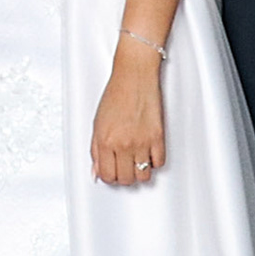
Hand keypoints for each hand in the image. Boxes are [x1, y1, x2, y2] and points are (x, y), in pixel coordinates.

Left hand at [91, 50, 165, 184]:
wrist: (134, 76)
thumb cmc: (116, 94)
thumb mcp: (97, 122)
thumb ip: (95, 149)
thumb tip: (96, 171)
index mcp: (105, 140)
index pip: (106, 175)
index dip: (108, 177)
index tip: (111, 171)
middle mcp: (123, 144)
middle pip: (125, 179)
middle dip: (123, 176)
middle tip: (123, 166)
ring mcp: (141, 142)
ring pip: (143, 176)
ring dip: (140, 171)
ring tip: (136, 160)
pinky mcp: (158, 137)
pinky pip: (159, 163)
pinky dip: (154, 161)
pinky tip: (148, 152)